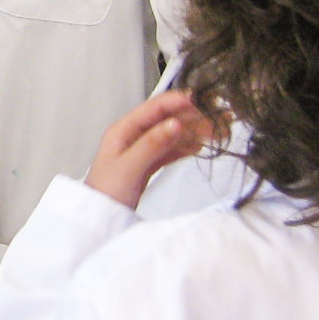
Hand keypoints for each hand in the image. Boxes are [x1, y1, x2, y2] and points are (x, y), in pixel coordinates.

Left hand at [82, 89, 219, 210]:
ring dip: (194, 131)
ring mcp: (140, 149)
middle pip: (167, 119)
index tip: (203, 100)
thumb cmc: (106, 193)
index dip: (179, 101)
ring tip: (218, 133)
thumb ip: (152, 144)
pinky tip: (200, 146)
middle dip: (193, 117)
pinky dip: (185, 146)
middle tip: (219, 120)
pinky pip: (169, 149)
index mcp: (123, 130)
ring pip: (171, 134)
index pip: (155, 108)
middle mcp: (132, 136)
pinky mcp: (147, 163)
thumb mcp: (129, 167)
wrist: (99, 219)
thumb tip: (175, 123)